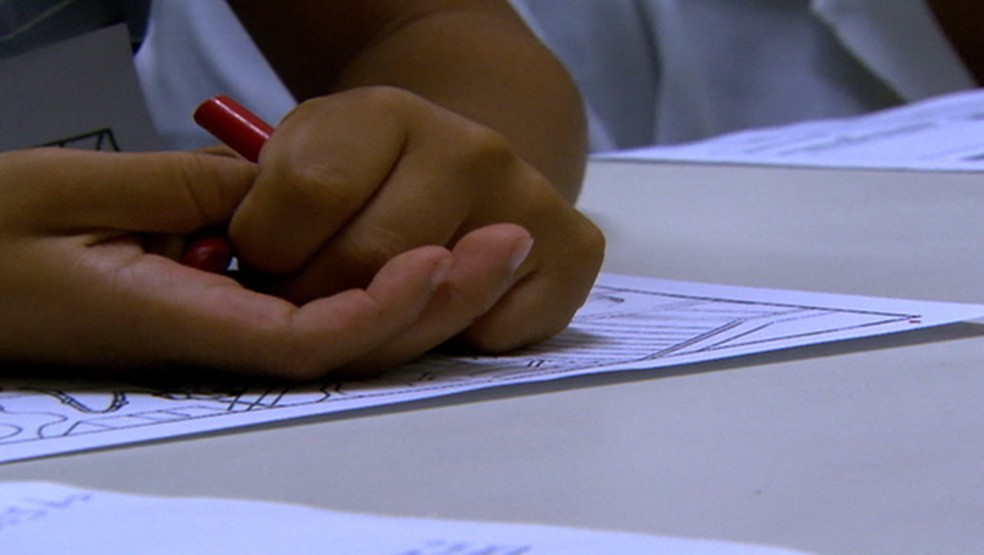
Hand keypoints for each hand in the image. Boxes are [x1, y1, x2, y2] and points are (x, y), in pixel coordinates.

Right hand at [0, 148, 529, 377]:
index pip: (303, 339)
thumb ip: (187, 197)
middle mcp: (213, 340)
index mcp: (174, 321)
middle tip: (507, 247)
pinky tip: (432, 260)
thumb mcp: (79, 194)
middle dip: (434, 303)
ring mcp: (223, 332)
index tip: (436, 258)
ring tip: (497, 250)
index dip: (377, 307)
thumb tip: (283, 205)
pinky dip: (381, 291)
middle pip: (346, 346)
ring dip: (426, 299)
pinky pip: (318, 313)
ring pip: (344, 335)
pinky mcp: (224, 312)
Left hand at [228, 87, 604, 359]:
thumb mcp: (298, 159)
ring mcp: (529, 198)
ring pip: (438, 304)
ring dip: (389, 325)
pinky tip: (446, 306)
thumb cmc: (363, 176)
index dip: (270, 246)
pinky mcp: (576, 251)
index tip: (271, 254)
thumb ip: (254, 196)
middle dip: (323, 298)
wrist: (460, 163)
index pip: (307, 192)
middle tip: (320, 292)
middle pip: (372, 260)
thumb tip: (222, 259)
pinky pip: (499, 335)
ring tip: (374, 300)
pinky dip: (461, 340)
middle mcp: (469, 145)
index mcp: (384, 111)